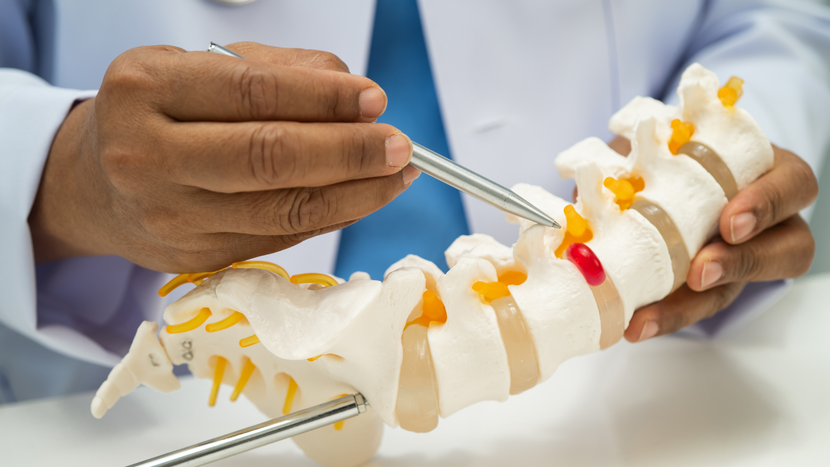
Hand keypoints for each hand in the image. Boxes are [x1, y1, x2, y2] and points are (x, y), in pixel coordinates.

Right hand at [29, 43, 418, 272]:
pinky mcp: (195, 257)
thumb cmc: (161, 112)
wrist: (97, 183)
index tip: (375, 100)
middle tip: (399, 146)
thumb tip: (359, 97)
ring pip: (283, 209)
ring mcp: (169, 215)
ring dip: (355, 193)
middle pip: (269, 157)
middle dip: (349, 152)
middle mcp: (147, 155)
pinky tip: (361, 197)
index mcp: (145, 88)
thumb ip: (281, 70)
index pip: (253, 92)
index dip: (324, 98)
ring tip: (395, 174)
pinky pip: (282, 237)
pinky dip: (331, 216)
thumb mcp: (203, 67)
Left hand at [623, 142, 817, 341]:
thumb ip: (644, 148)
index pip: (791, 186)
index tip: (728, 223)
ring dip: (690, 307)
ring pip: (734, 290)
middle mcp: (766, 221)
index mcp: (765, 171)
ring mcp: (739, 258)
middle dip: (742, 264)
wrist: (649, 179)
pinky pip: (694, 307)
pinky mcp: (709, 286)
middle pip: (786, 250)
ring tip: (647, 318)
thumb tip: (600, 172)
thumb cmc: (669, 150)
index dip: (766, 205)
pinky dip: (662, 316)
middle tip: (700, 274)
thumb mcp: (660, 141)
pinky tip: (632, 324)